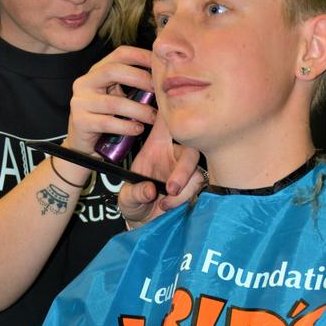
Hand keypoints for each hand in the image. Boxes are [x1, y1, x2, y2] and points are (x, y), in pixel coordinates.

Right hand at [65, 46, 157, 153]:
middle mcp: (85, 83)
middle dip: (140, 78)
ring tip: (153, 117)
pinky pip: (108, 123)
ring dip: (139, 110)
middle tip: (158, 91)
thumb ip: (133, 86)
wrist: (85, 145)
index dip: (141, 55)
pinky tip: (138, 129)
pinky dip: (127, 126)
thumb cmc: (108, 118)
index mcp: (97, 72)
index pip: (119, 54)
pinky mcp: (80, 121)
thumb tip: (162, 80)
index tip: (159, 64)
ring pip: (114, 102)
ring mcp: (80, 102)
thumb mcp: (120, 97)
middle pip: (113, 70)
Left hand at [119, 113, 205, 227]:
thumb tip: (150, 190)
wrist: (144, 223)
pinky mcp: (194, 185)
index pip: (165, 122)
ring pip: (196, 171)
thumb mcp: (127, 198)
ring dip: (184, 190)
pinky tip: (169, 207)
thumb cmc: (134, 202)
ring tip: (164, 203)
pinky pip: (198, 187)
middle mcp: (173, 154)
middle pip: (190, 149)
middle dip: (183, 170)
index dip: (172, 110)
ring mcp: (186, 170)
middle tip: (171, 189)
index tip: (174, 102)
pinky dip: (184, 199)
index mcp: (156, 146)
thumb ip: (136, 192)